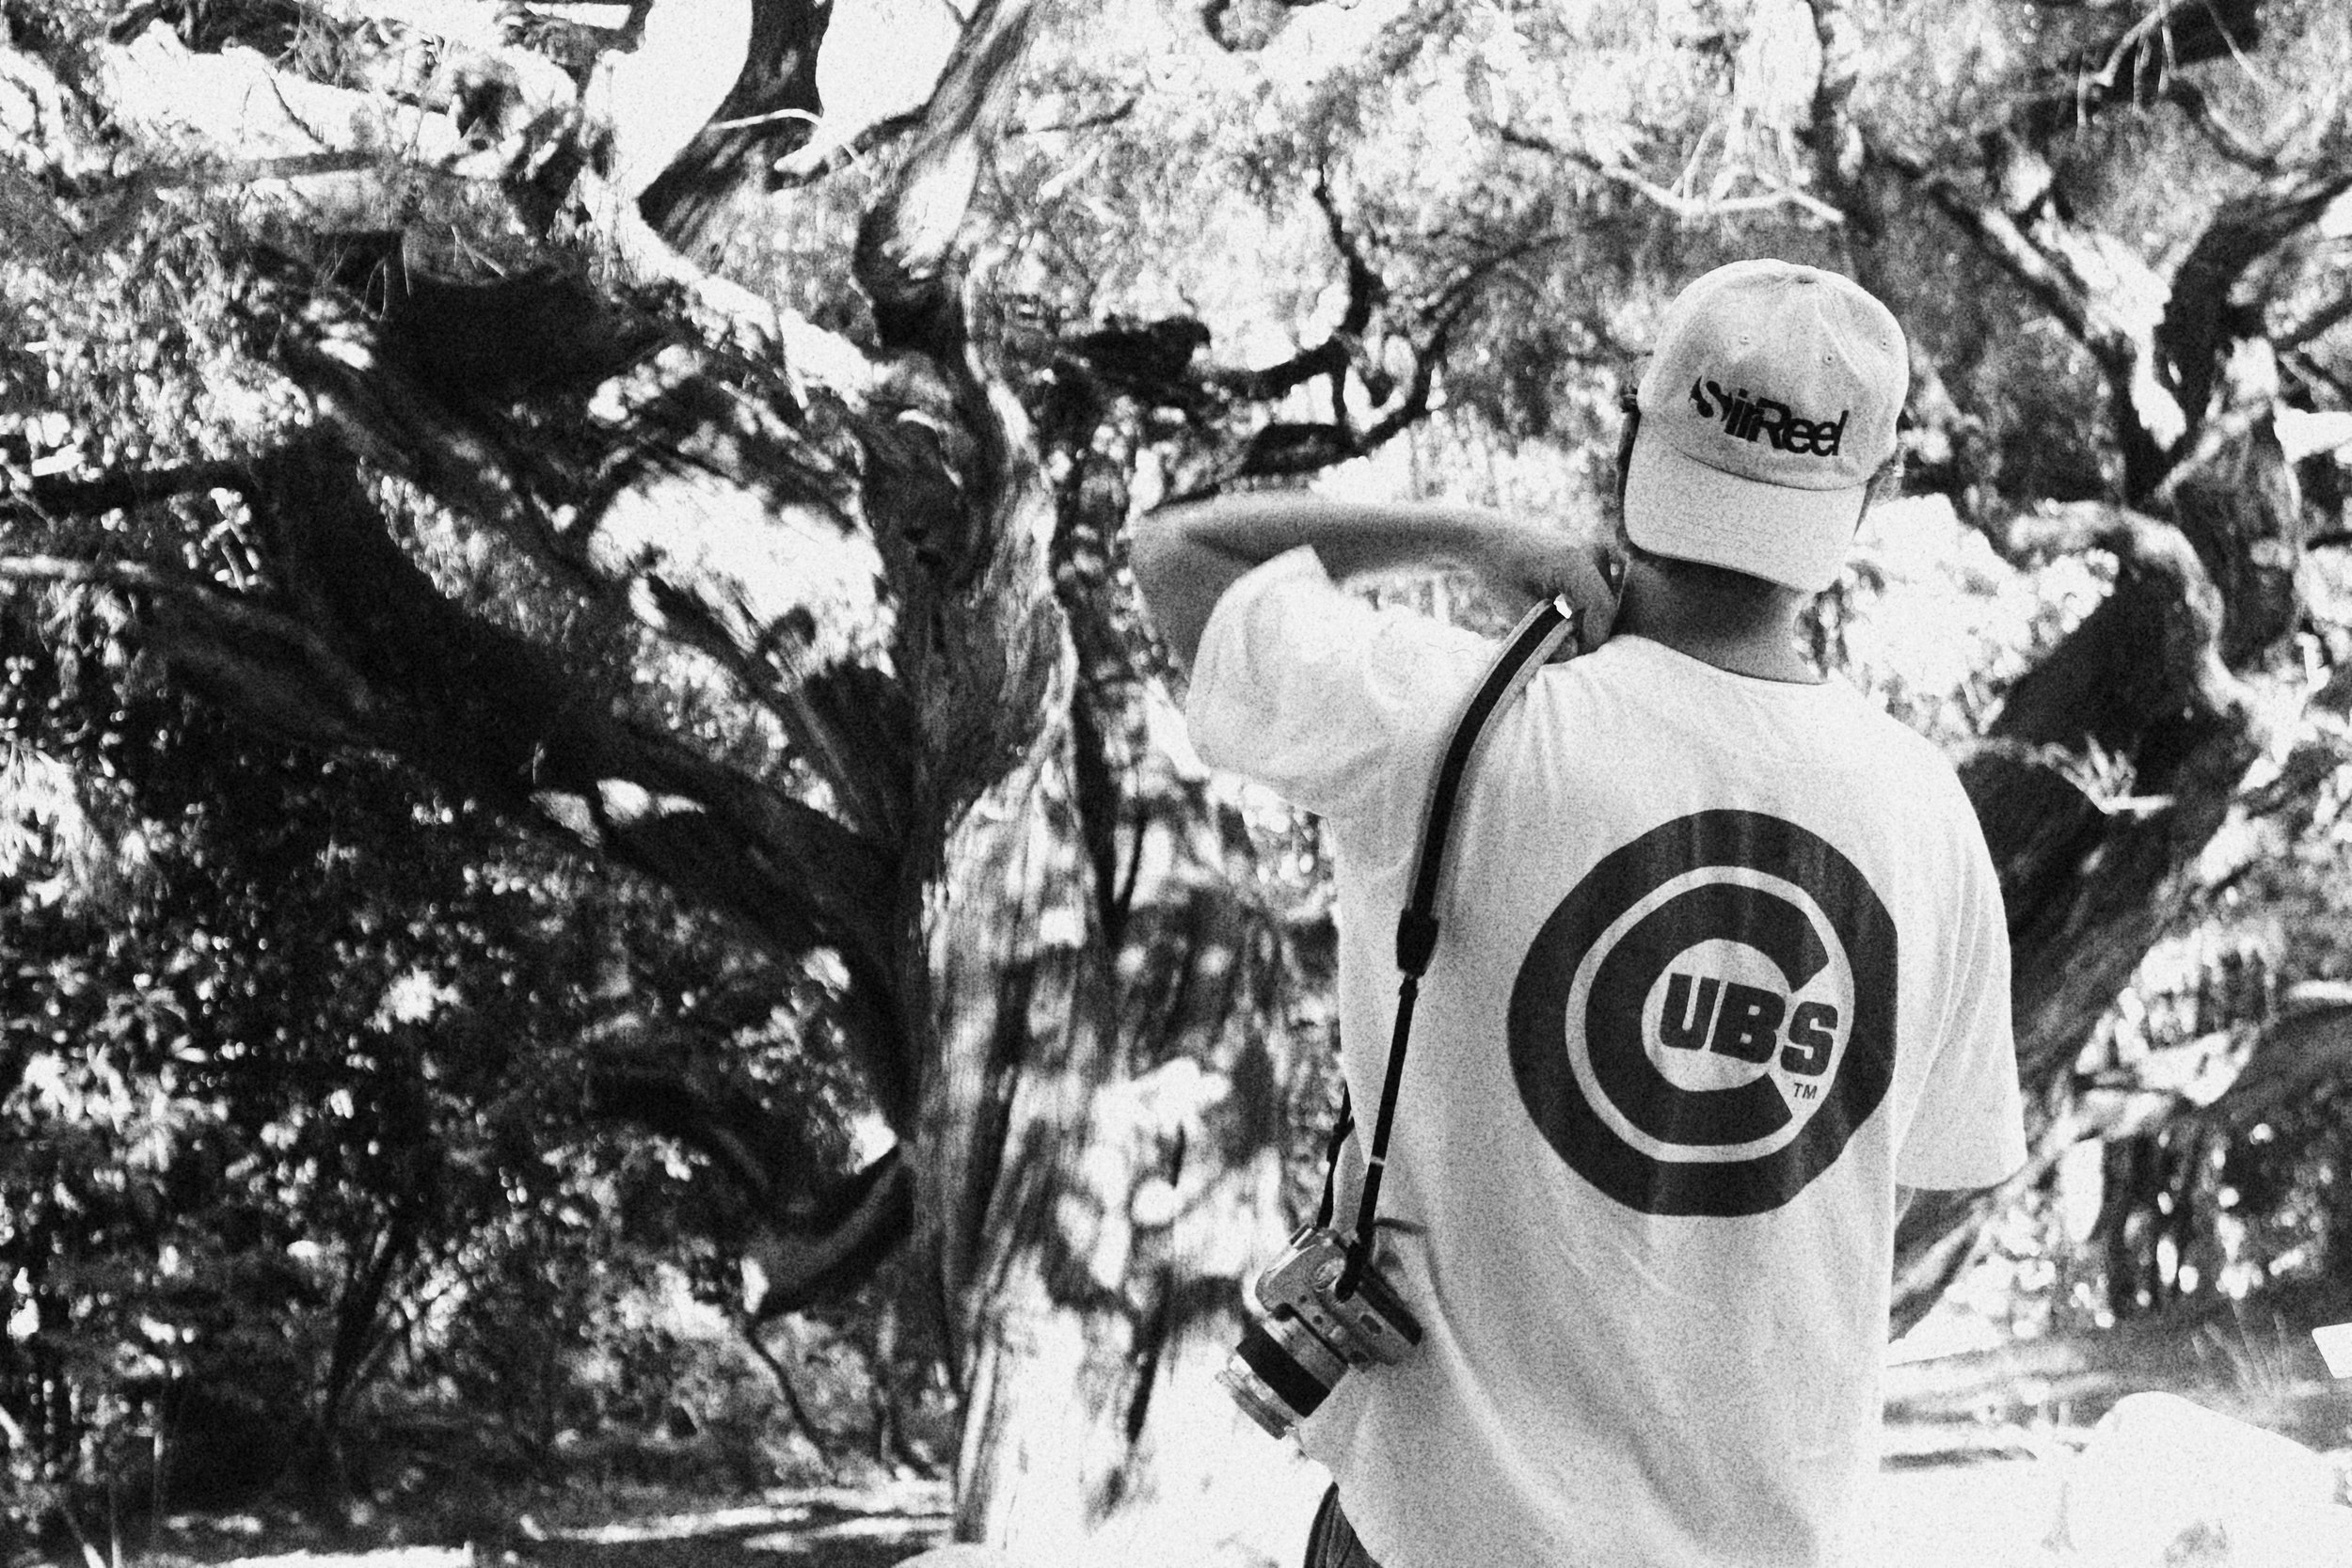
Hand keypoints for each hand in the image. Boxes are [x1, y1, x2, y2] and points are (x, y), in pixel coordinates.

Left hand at [1476, 524, 1623, 653]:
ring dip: (1584, 619)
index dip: (1593, 637)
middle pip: (1606, 606)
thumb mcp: (1515, 608)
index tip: (1571, 653)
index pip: (1603, 609)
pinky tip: (1558, 611)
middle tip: (1558, 645)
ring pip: (1603, 600)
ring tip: (1553, 626)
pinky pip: (1596, 590)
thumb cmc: (1498, 570)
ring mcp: (1594, 550)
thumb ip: (1546, 632)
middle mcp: (1591, 551)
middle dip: (1587, 631)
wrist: (1488, 538)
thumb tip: (1573, 653)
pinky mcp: (1590, 554)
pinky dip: (1582, 606)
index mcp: (1575, 562)